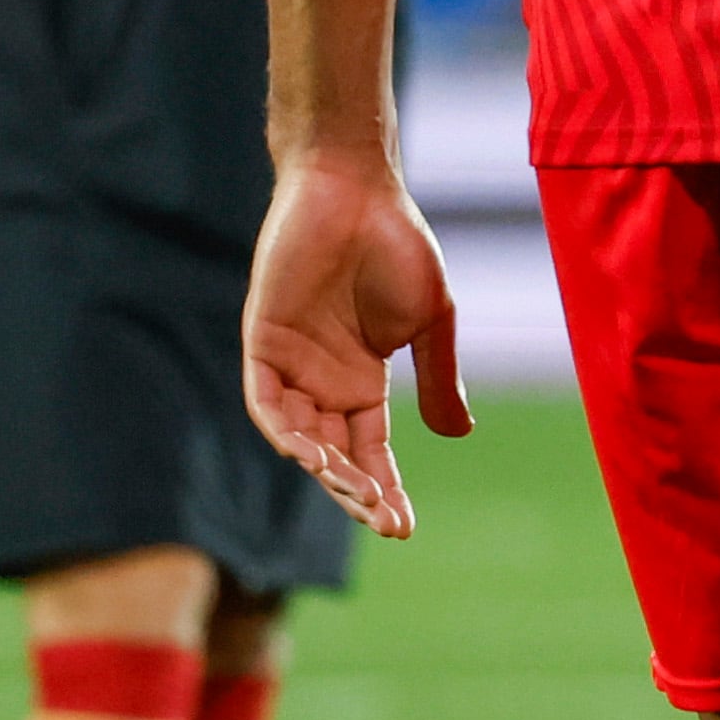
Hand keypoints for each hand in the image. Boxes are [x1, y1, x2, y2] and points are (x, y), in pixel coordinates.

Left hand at [241, 147, 468, 538]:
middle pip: (335, 458)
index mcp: (363, 383)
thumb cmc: (398, 245)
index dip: (386, 491)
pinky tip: (312, 455)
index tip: (405, 529)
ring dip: (325, 472)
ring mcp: (290, 367)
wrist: (357, 190)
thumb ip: (438, 378)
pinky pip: (267, 403)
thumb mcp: (430, 321)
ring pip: (300, 440)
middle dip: (357, 494)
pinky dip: (286, 432)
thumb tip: (457, 436)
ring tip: (357, 494)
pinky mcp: (262, 345)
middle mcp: (323, 385)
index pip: (370, 453)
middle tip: (385, 520)